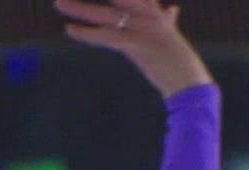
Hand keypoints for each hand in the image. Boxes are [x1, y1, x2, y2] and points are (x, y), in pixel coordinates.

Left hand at [55, 0, 213, 97]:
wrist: (189, 81)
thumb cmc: (179, 61)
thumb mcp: (172, 36)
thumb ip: (168, 20)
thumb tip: (172, 9)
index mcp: (154, 12)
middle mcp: (148, 15)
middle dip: (90, 0)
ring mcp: (143, 28)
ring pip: (106, 15)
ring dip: (80, 9)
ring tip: (59, 3)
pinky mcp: (138, 45)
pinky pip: (107, 36)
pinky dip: (87, 33)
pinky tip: (70, 30)